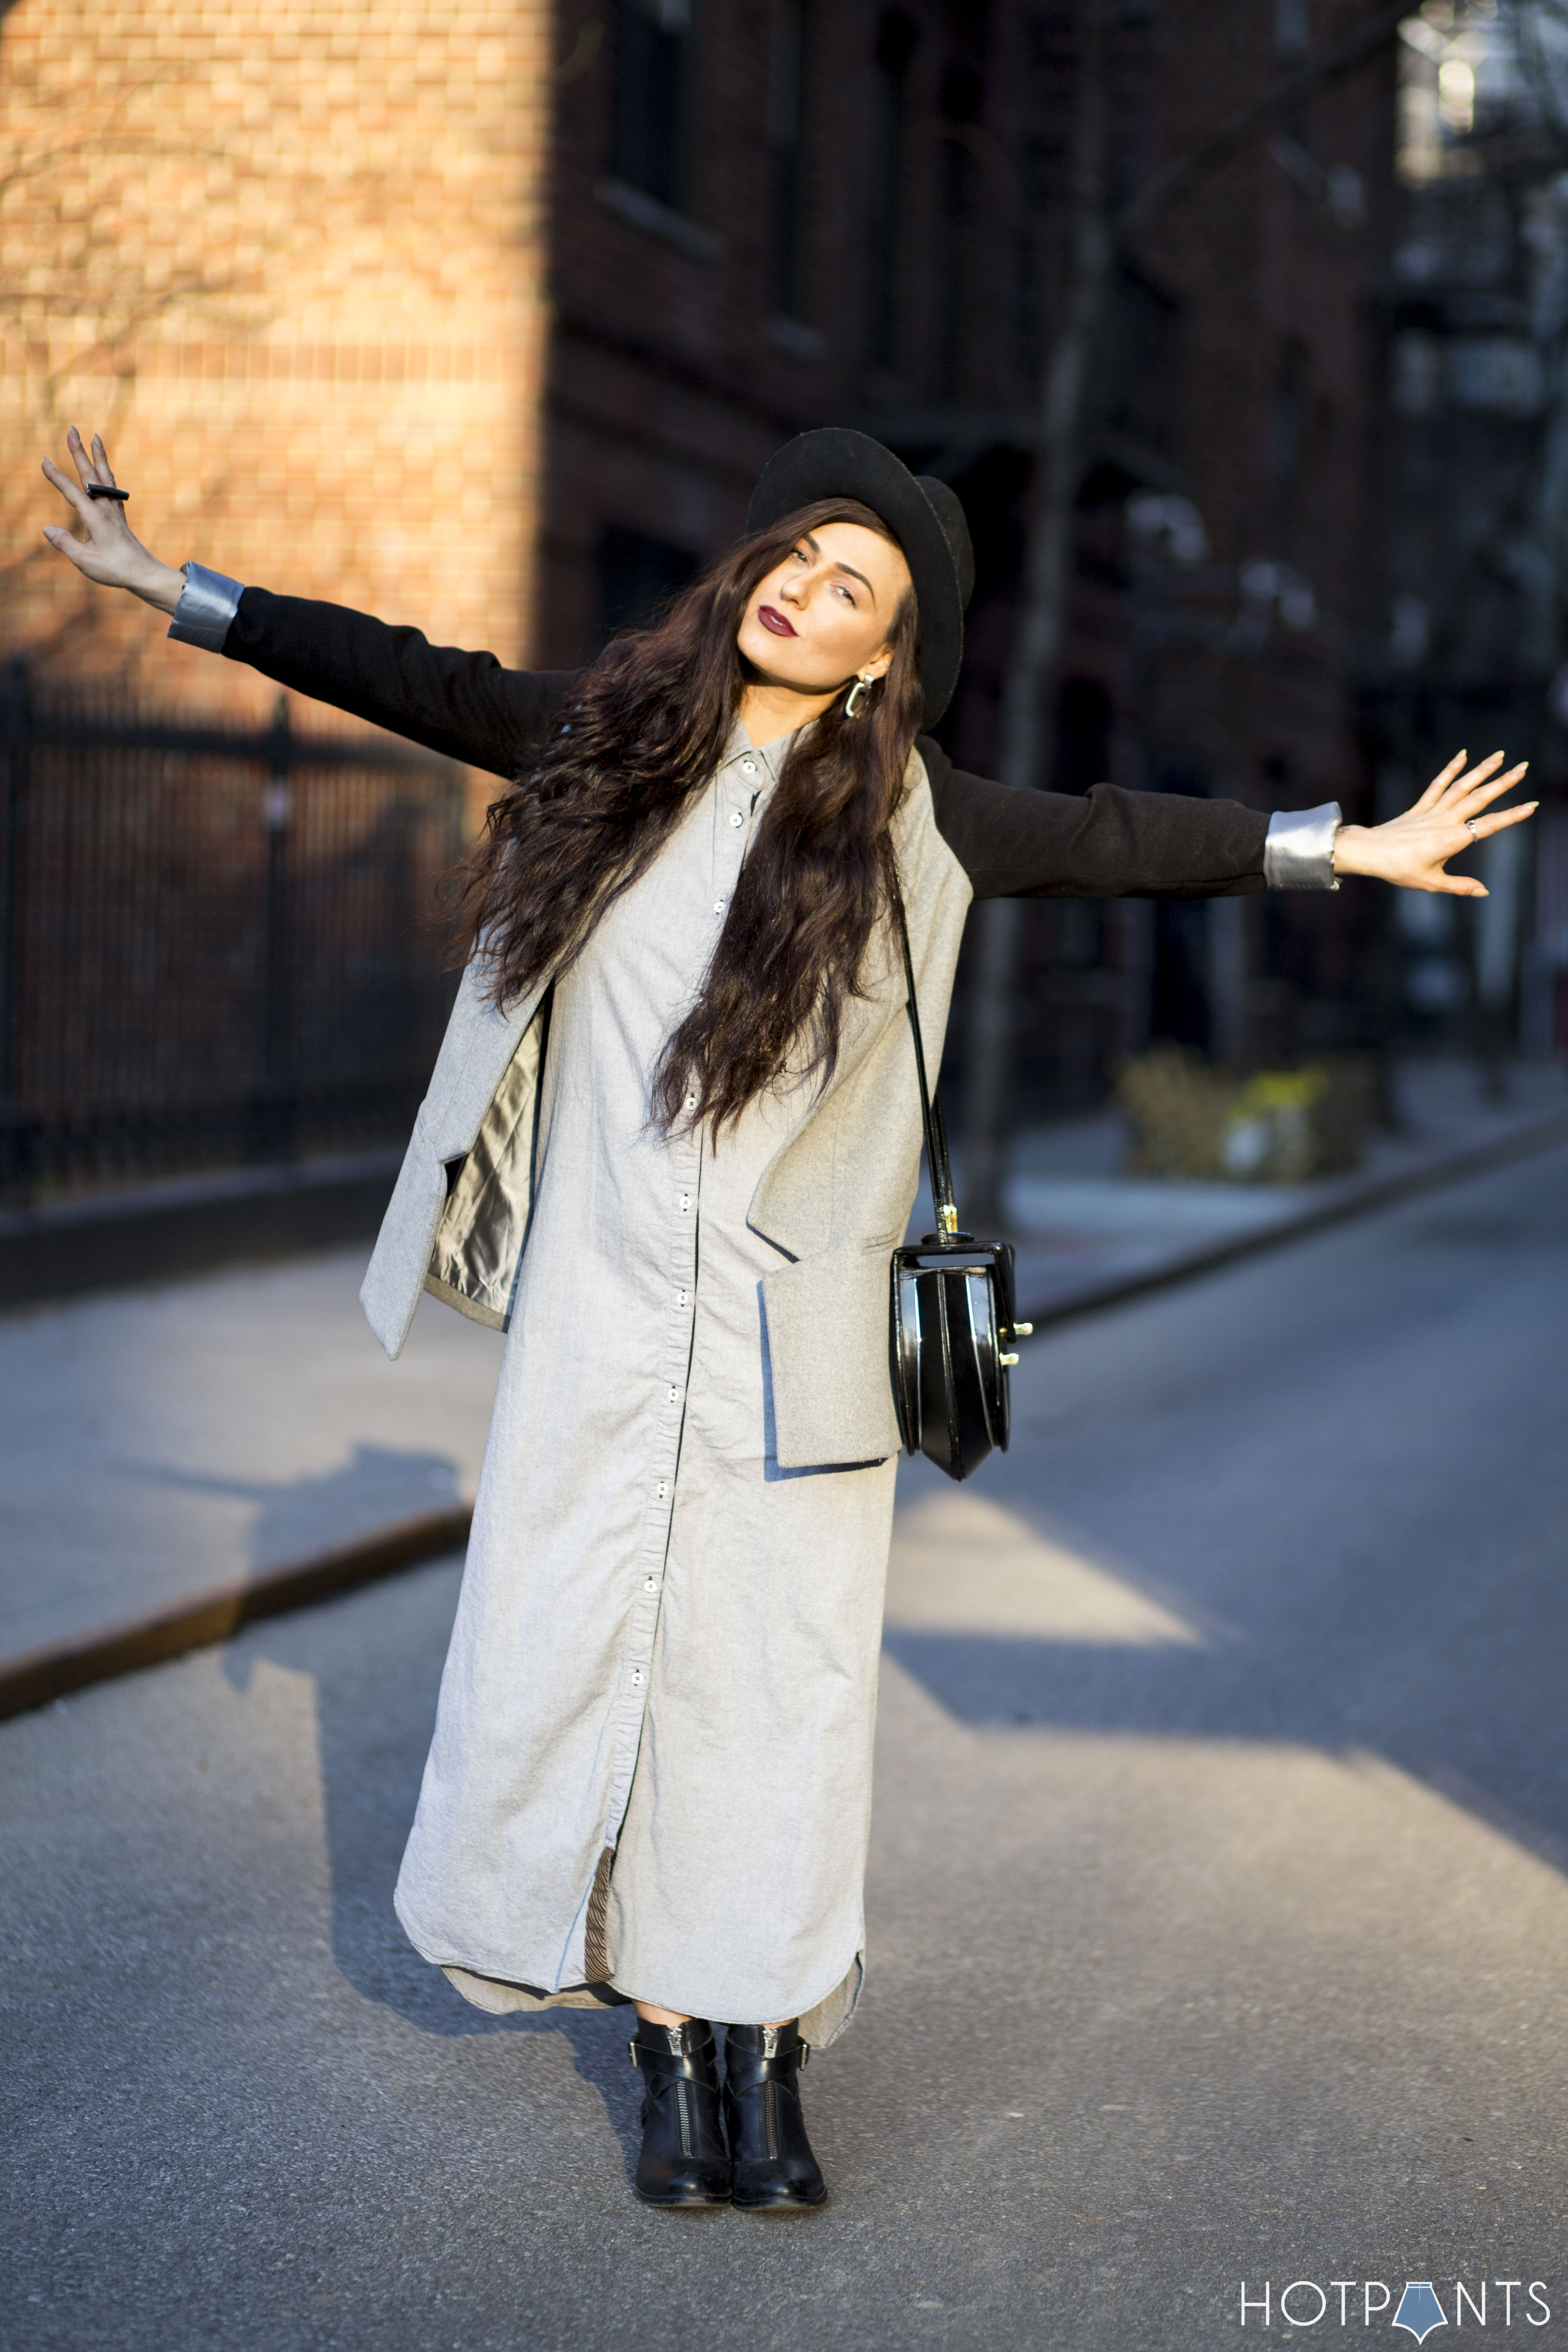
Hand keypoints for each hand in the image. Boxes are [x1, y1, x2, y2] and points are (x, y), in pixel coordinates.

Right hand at [41, 428, 184, 614]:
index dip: (56, 477)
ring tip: (95, 437)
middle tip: (72, 429)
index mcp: (95, 517)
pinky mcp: (120, 516)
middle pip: (90, 474)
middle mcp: (106, 508)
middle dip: (79, 451)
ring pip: (105, 476)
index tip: (44, 461)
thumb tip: (47, 529)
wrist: (144, 574)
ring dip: (98, 455)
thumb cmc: (115, 570)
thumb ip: (65, 543)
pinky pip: (113, 488)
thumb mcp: (85, 561)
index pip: (71, 492)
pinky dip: (107, 474)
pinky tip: (105, 470)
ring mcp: (115, 511)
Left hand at [1333, 750, 1535, 896]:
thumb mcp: (1431, 883)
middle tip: (1523, 768)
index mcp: (1451, 840)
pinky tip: (1463, 755)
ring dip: (1482, 770)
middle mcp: (1444, 821)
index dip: (1511, 816)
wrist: (1369, 853)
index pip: (1488, 825)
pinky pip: (1437, 785)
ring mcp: (1432, 811)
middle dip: (1503, 783)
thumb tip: (1484, 891)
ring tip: (1500, 756)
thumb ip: (1460, 886)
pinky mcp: (1420, 807)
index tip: (1530, 806)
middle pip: (1479, 798)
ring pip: (1461, 787)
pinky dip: (1450, 769)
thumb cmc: (1398, 870)